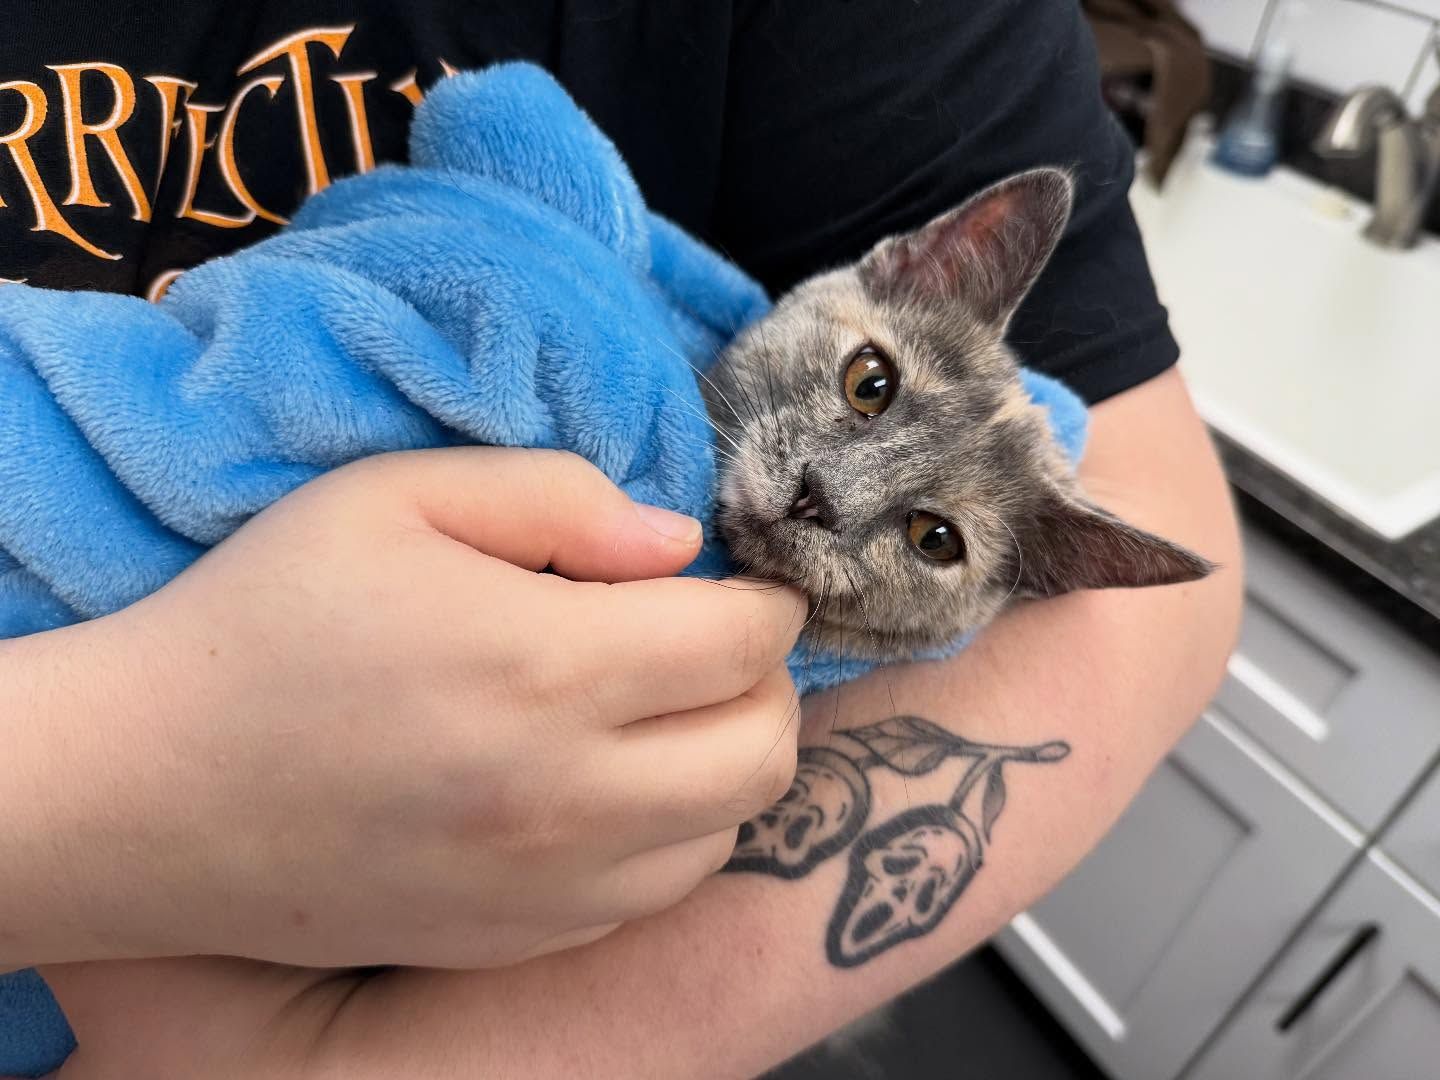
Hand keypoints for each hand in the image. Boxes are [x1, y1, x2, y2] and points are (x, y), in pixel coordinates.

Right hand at [3, 448, 804, 969]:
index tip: (743, 581)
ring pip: (726, 829)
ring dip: (725, 759)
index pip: (744, 639)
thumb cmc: (268, 621)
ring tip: (664, 712)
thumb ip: (556, 496)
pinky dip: (671, 831)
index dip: (766, 599)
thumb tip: (675, 541)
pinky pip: (654, 891)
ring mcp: (548, 886)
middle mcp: (568, 795)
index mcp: (546, 667)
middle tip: (715, 642)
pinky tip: (609, 783)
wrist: (151, 791)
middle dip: (768, 683)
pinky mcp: (517, 939)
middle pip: (765, 749)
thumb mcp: (395, 497)